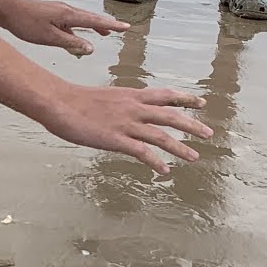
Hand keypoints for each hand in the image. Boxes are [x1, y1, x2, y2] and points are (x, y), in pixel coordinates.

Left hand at [0, 0, 128, 57]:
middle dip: (106, 24)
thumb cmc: (25, 24)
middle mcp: (66, 10)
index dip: (111, 26)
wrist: (7, 10)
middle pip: (91, 18)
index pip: (95, 21)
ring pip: (81, 20)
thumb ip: (71, 43)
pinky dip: (78, 29)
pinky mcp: (51, 14)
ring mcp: (59, 11)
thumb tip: (91, 48)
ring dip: (93, 26)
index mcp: (68, 15)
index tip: (126, 27)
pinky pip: (70, 22)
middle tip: (121, 29)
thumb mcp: (49, 38)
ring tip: (104, 33)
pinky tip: (76, 37)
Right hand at [39, 83, 210, 174]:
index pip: (165, 94)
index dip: (185, 98)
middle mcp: (133, 108)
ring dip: (180, 147)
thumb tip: (122, 111)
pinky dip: (156, 162)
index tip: (201, 102)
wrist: (58, 102)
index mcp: (131, 95)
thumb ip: (118, 105)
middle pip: (171, 116)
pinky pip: (142, 152)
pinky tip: (165, 171)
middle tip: (208, 133)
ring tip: (194, 156)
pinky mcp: (116, 139)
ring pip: (162, 136)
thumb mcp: (103, 97)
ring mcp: (126, 124)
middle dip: (192, 125)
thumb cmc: (73, 100)